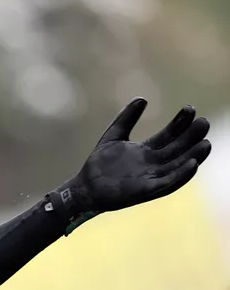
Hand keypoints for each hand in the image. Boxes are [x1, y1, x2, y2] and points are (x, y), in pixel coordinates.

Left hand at [51, 99, 211, 230]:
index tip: (190, 108)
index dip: (180, 122)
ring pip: (178, 165)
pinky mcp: (146, 191)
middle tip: (204, 122)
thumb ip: (127, 118)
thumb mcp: (113, 136)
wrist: (84, 189)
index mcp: (147, 150)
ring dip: (193, 156)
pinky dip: (180, 175)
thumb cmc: (98, 165)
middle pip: (178, 149)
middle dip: (191, 137)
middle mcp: (153, 164)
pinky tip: (192, 164)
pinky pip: (167, 183)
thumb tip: (143, 98)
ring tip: (206, 143)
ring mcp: (151, 177)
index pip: (169, 134)